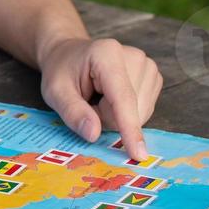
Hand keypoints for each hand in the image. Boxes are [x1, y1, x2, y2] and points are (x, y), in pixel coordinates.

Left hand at [38, 36, 162, 160]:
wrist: (69, 54)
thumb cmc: (61, 71)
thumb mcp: (55, 92)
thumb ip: (73, 112)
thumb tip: (94, 135)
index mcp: (107, 54)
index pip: (123, 98)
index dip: (130, 128)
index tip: (138, 154)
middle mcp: (134, 57)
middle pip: (131, 109)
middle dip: (107, 118)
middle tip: (87, 103)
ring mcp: (147, 66)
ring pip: (140, 113)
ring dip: (116, 117)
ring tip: (98, 98)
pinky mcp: (153, 76)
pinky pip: (144, 111)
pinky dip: (126, 114)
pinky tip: (111, 99)